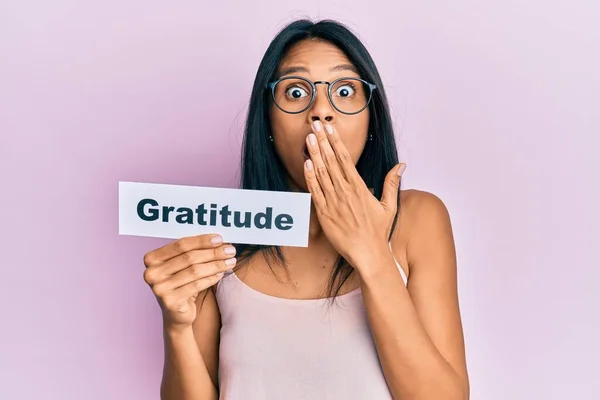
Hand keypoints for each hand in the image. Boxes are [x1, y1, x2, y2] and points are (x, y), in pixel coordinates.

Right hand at [143, 234, 235, 327]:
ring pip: (195, 271)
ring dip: (216, 265)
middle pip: (189, 257)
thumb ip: (194, 251)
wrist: (177, 315)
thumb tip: (219, 240)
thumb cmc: (182, 284)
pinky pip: (197, 285)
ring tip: (231, 262)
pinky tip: (221, 274)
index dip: (202, 241)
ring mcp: (159, 288)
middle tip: (230, 250)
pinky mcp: (170, 302)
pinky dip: (211, 278)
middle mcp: (151, 273)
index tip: (220, 239)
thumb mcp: (183, 266)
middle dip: (213, 252)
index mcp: (151, 259)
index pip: (181, 244)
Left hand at [303, 122, 405, 269]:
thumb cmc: (378, 232)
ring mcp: (333, 202)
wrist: (368, 254)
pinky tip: (306, 163)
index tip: (329, 129)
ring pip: (321, 173)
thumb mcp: (389, 206)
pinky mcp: (324, 214)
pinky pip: (315, 191)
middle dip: (322, 141)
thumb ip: (391, 183)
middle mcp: (345, 192)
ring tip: (309, 138)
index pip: (345, 159)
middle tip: (315, 125)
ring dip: (314, 154)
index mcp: (359, 188)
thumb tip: (402, 165)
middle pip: (331, 161)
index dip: (336, 142)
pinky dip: (309, 177)